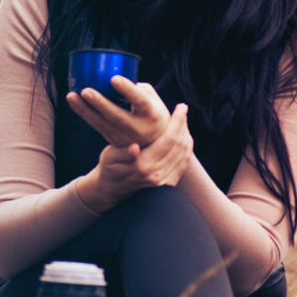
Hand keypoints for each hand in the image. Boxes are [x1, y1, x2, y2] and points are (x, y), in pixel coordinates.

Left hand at [66, 76, 170, 146]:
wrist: (155, 142)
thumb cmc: (152, 112)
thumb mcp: (153, 99)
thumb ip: (137, 87)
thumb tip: (116, 75)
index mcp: (152, 114)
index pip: (139, 101)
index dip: (127, 90)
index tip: (114, 78)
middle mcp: (138, 127)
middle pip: (116, 115)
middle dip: (99, 103)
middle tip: (85, 91)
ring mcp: (124, 136)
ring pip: (101, 123)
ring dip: (84, 109)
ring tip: (71, 96)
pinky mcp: (112, 139)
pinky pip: (96, 125)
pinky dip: (84, 113)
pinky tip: (74, 101)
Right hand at [76, 104, 192, 212]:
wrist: (113, 189)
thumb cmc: (109, 168)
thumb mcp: (110, 157)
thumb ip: (122, 153)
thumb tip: (134, 148)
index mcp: (143, 166)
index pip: (168, 140)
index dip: (177, 122)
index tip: (181, 107)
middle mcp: (157, 175)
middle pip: (179, 145)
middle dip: (183, 125)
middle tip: (183, 109)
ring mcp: (164, 181)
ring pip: (184, 153)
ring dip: (185, 134)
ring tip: (182, 120)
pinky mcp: (169, 184)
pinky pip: (184, 162)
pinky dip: (186, 147)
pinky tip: (183, 136)